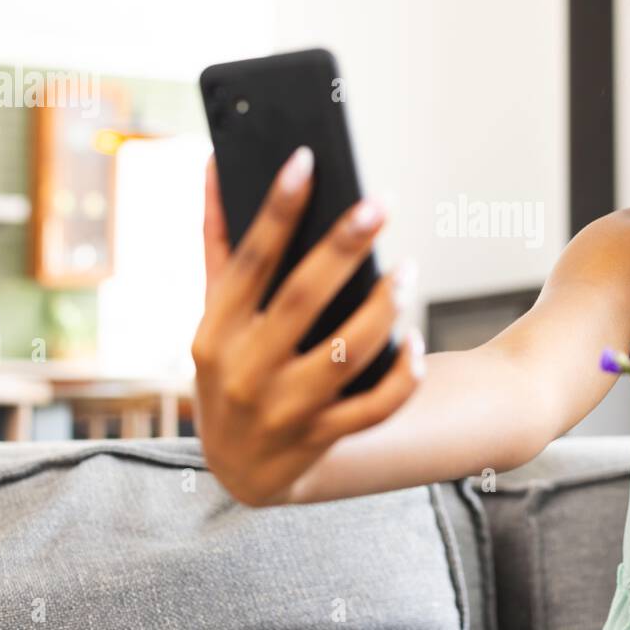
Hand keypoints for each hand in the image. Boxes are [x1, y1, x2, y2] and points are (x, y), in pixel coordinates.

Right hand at [191, 148, 423, 505]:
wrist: (237, 469)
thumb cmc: (229, 369)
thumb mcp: (215, 315)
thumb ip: (219, 245)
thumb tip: (218, 166)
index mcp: (216, 331)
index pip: (249, 260)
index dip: (276, 209)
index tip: (306, 160)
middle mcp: (245, 370)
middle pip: (301, 299)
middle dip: (342, 248)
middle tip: (380, 204)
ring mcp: (285, 410)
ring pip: (346, 354)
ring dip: (384, 309)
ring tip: (409, 271)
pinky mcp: (322, 439)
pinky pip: (374, 408)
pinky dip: (401, 376)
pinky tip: (415, 342)